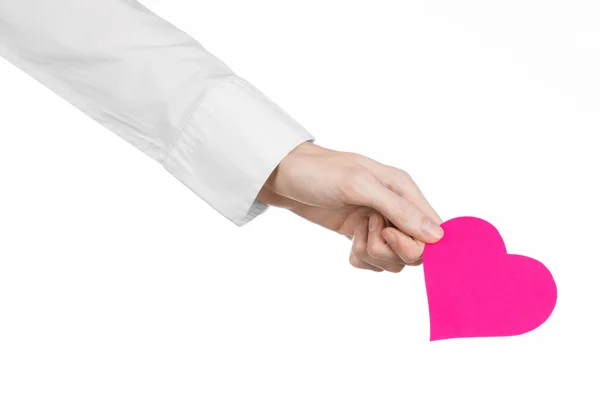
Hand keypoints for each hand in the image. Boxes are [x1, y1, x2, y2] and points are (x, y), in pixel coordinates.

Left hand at [257, 142, 443, 272]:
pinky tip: (347, 240)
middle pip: (415, 252)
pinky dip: (359, 258)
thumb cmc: (320, 173)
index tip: (388, 233)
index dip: (415, 243)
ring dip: (372, 253)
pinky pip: (372, 263)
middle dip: (390, 249)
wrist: (284, 177)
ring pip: (393, 260)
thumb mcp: (360, 186)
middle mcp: (396, 208)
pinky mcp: (360, 237)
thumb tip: (437, 236)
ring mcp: (378, 224)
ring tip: (354, 231)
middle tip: (367, 229)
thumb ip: (399, 210)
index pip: (432, 231)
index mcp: (404, 190)